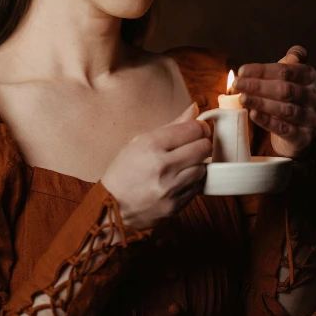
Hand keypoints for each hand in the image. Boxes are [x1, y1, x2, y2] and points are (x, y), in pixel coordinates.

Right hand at [101, 103, 211, 229]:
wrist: (112, 207)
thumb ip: (172, 126)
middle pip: (204, 148)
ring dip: (197, 165)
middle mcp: (162, 166)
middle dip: (202, 144)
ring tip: (184, 165)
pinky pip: (197, 188)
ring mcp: (170, 188)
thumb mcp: (140, 142)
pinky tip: (179, 181)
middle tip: (195, 146)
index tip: (198, 130)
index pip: (193, 129)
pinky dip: (192, 183)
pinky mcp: (175, 205)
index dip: (200, 128)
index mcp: (151, 145)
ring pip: (203, 169)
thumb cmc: (124, 171)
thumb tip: (195, 109)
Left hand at [232, 45, 315, 158]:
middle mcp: (314, 97)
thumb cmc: (285, 98)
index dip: (262, 70)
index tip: (241, 71)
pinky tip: (253, 115)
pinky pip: (285, 129)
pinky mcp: (304, 137)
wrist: (294, 133)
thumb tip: (295, 53)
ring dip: (261, 103)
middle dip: (258, 86)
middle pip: (285, 89)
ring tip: (242, 98)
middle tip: (237, 85)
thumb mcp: (286, 78)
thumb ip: (287, 64)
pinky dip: (267, 121)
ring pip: (285, 109)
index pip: (286, 71)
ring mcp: (311, 118)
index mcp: (310, 77)